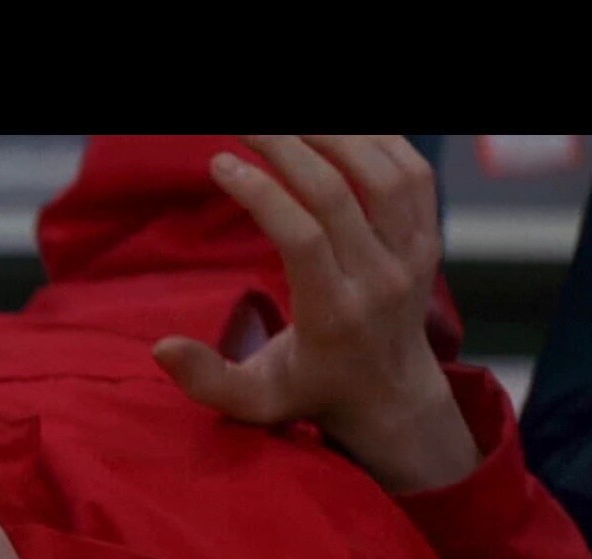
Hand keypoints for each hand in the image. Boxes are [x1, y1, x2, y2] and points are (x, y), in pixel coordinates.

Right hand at [153, 135, 475, 491]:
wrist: (392, 395)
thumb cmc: (314, 390)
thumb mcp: (256, 400)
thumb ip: (208, 381)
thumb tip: (161, 348)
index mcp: (335, 315)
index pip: (302, 236)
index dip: (259, 192)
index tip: (220, 163)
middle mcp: (380, 281)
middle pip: (336, 193)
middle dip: (285, 146)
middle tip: (245, 126)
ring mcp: (412, 258)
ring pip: (382, 174)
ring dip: (335, 135)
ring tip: (290, 125)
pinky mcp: (430, 240)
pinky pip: (414, 174)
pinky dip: (381, 141)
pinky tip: (340, 133)